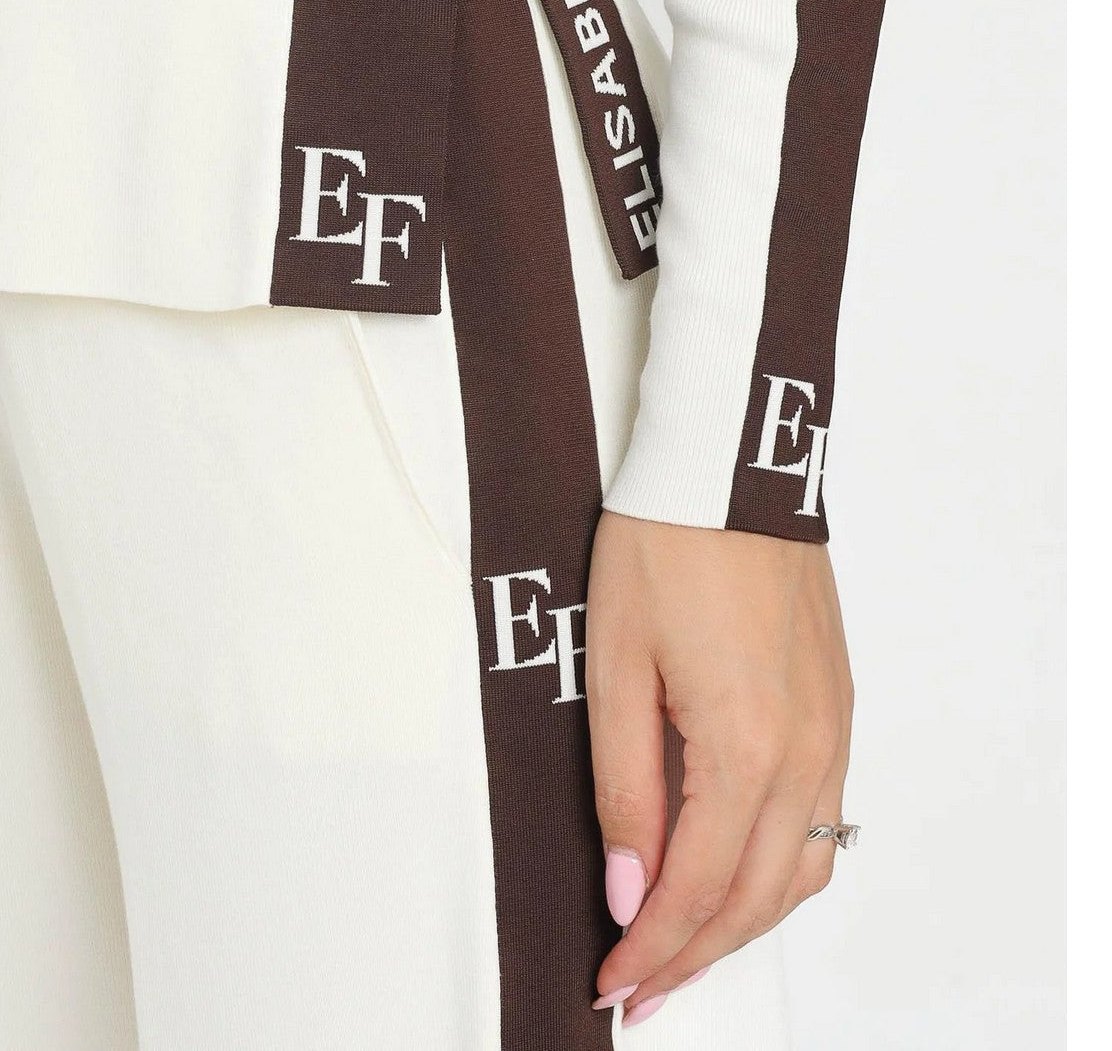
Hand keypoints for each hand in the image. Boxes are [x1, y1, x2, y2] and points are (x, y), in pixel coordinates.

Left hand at [586, 511, 853, 1025]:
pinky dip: (778, 867)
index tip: (613, 982)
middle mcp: (808, 747)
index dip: (652, 948)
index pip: (697, 889)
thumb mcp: (616, 667)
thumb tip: (630, 887)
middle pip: (757, 897)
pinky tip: (736, 870)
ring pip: (801, 868)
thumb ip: (624, 789)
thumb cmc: (663, 545)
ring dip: (743, 921)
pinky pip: (822, 816)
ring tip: (684, 947)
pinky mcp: (837, 700)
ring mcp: (834, 724)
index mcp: (746, 744)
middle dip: (697, 957)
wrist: (729, 462)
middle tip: (640, 989)